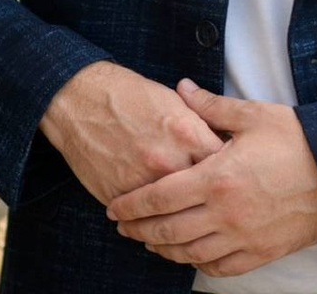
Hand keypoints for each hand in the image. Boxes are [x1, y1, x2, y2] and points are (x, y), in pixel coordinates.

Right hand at [39, 62, 224, 204]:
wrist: (82, 101)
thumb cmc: (130, 95)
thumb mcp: (173, 100)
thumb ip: (200, 124)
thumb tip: (223, 142)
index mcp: (185, 132)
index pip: (223, 162)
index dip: (232, 170)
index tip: (234, 175)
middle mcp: (167, 160)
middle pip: (203, 194)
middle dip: (212, 199)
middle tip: (216, 201)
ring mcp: (142, 182)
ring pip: (174, 215)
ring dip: (185, 219)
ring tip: (193, 221)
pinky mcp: (119, 197)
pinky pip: (144, 219)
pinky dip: (154, 221)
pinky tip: (161, 221)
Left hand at [106, 79, 316, 277]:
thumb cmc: (298, 139)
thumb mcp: (253, 115)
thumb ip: (211, 106)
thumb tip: (182, 88)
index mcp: (218, 177)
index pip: (160, 196)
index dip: (133, 204)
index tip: (114, 208)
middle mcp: (225, 213)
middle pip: (168, 230)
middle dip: (140, 230)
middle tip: (122, 227)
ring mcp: (243, 238)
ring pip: (189, 253)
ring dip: (163, 250)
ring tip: (149, 242)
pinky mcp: (261, 252)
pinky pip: (220, 267)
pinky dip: (198, 263)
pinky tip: (190, 256)